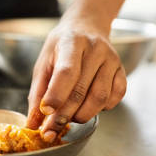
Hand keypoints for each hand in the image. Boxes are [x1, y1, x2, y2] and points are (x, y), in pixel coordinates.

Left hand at [26, 19, 126, 141]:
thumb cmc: (62, 46)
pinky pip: (116, 96)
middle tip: (52, 129)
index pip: (66, 72)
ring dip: (83, 115)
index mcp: (72, 42)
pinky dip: (102, 108)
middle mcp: (95, 49)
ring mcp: (112, 59)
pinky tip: (89, 106)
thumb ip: (38, 93)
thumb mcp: (44, 62)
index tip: (46, 112)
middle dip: (65, 115)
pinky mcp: (122, 70)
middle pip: (82, 90)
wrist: (87, 26)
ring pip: (100, 97)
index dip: (56, 95)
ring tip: (70, 118)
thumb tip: (33, 123)